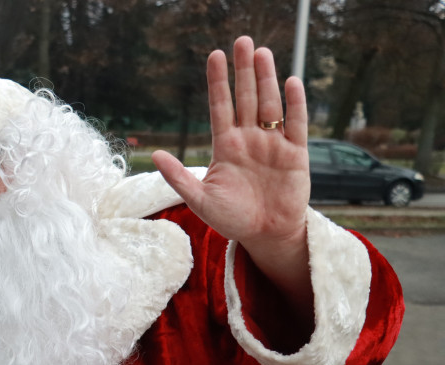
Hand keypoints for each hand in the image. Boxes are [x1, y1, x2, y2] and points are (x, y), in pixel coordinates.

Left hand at [152, 35, 312, 315]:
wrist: (264, 235)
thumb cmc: (231, 218)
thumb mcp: (199, 199)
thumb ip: (179, 176)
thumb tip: (156, 155)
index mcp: (225, 146)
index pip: (220, 106)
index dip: (218, 82)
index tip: (215, 55)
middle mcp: (249, 139)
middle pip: (246, 98)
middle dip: (244, 70)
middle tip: (242, 41)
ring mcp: (272, 144)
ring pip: (270, 104)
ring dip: (267, 79)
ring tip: (262, 53)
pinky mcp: (295, 153)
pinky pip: (295, 123)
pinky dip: (294, 104)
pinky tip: (290, 82)